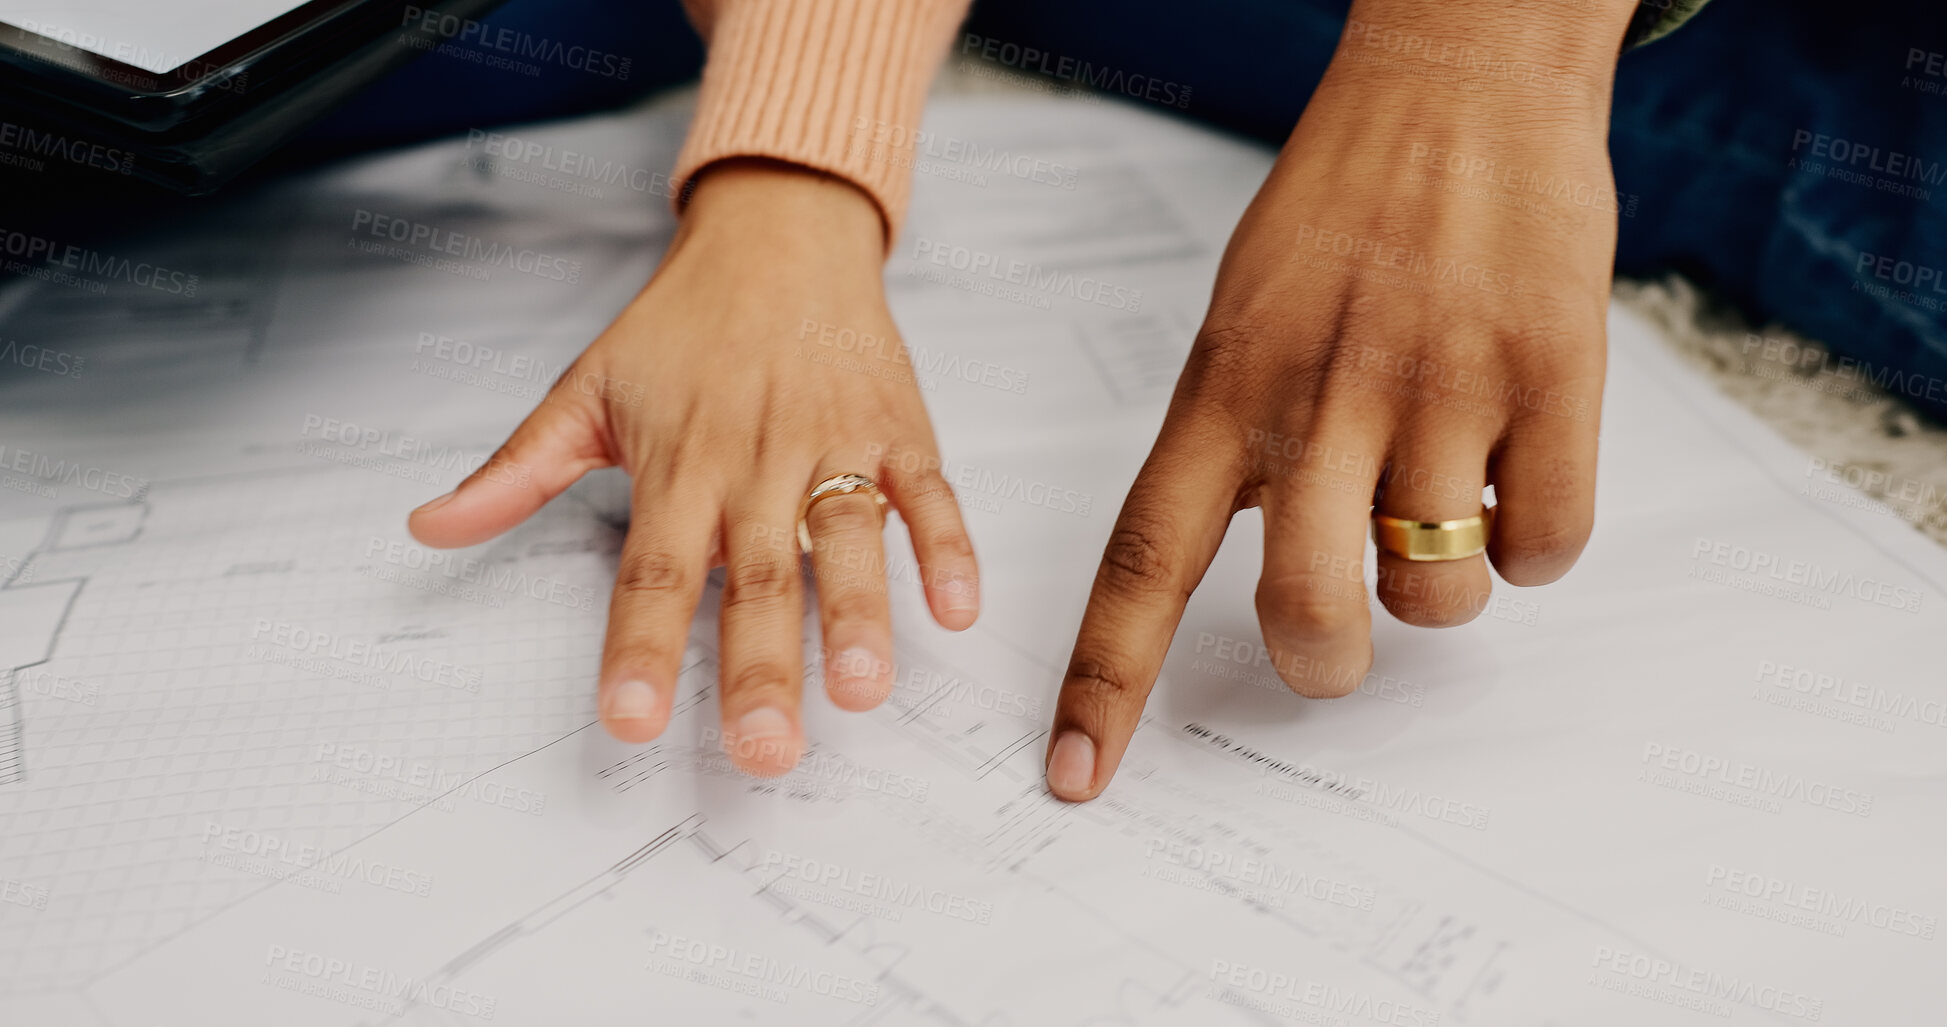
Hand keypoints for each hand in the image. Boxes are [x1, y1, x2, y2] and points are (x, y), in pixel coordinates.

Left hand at [409, 159, 978, 774]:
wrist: (777, 233)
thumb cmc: (684, 323)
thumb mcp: (588, 389)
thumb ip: (517, 471)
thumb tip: (430, 526)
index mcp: (679, 462)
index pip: (653, 569)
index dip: (642, 647)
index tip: (633, 719)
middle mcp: (756, 459)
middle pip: (756, 575)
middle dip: (762, 666)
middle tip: (765, 750)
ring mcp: (833, 441)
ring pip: (847, 534)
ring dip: (860, 612)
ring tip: (863, 688)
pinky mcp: (897, 427)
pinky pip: (928, 493)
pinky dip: (947, 547)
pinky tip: (955, 609)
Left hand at [1044, 1, 1635, 799]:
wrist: (1463, 69)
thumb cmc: (1346, 202)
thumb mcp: (1247, 311)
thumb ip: (1243, 439)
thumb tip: (1285, 572)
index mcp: (1226, 386)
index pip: (1143, 557)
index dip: (1106, 681)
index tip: (1080, 776)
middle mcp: (1320, 395)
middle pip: (1303, 611)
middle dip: (1325, 661)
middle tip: (1342, 633)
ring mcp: (1440, 386)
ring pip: (1439, 597)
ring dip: (1442, 585)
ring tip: (1445, 489)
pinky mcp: (1553, 373)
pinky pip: (1545, 544)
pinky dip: (1535, 536)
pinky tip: (1516, 460)